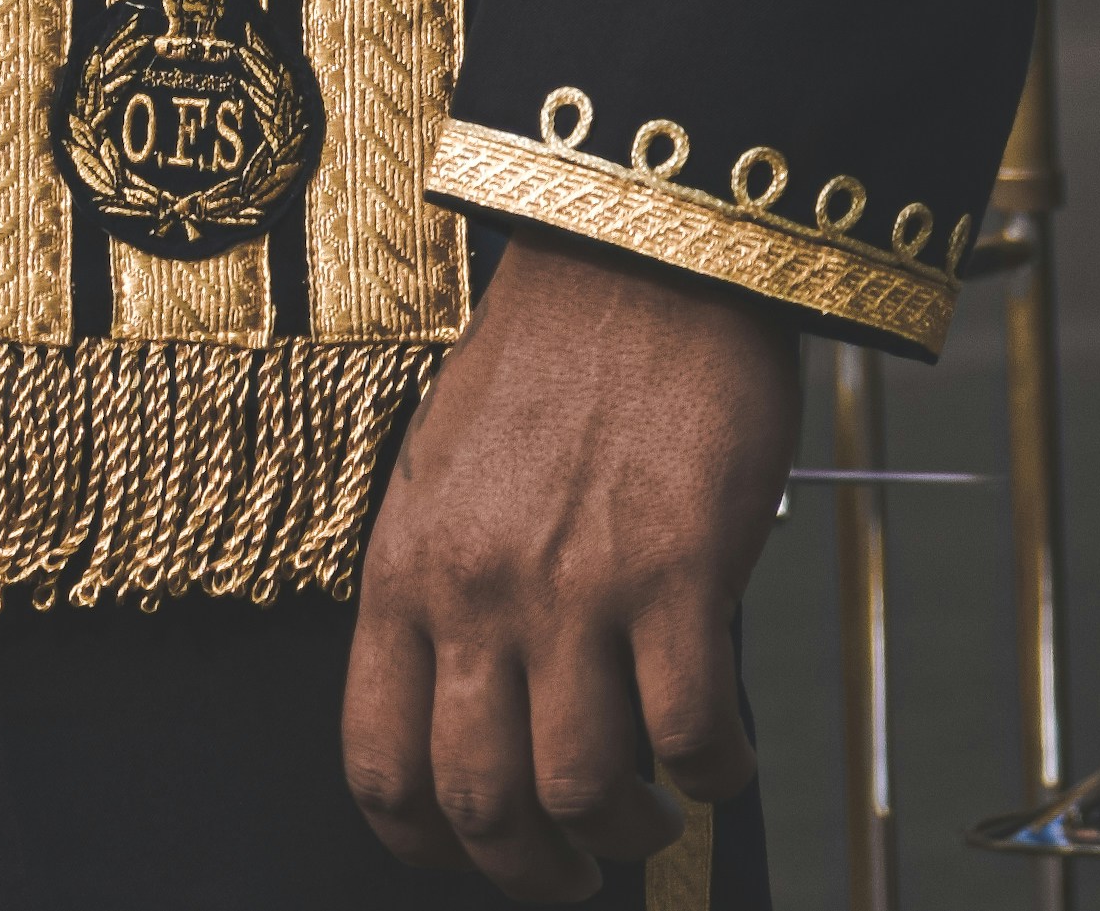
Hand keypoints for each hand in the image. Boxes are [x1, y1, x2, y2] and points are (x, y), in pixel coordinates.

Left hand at [344, 230, 794, 895]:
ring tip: (649, 813)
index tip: (471, 857)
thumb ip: (453, 590)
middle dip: (532, 869)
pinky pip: (690, 734)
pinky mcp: (676, 571)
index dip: (427, 845)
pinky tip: (718, 753)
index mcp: (407, 565)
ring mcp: (575, 584)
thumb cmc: (553, 354)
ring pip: (583, 791)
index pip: (381, 760)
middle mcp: (478, 589)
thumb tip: (485, 712)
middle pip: (482, 803)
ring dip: (624, 832)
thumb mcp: (450, 470)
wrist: (634, 251)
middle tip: (573, 868)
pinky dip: (711, 773)